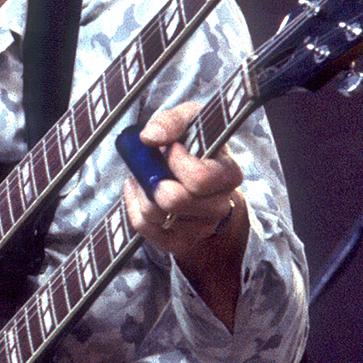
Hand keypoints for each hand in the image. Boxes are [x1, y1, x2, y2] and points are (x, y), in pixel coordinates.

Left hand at [120, 101, 248, 324]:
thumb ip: (172, 121)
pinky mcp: (179, 242)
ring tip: (144, 174)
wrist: (196, 172)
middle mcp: (219, 206)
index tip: (171, 148)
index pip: (200, 179)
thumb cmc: (194, 144)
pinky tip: (137, 189)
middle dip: (153, 179)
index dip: (177, 161)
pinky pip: (144, 229)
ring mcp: (200, 228)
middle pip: (176, 201)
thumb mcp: (189, 120)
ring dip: (141, 189)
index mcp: (229, 175)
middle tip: (151, 164)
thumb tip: (150, 137)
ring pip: (156, 215)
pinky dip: (133, 206)